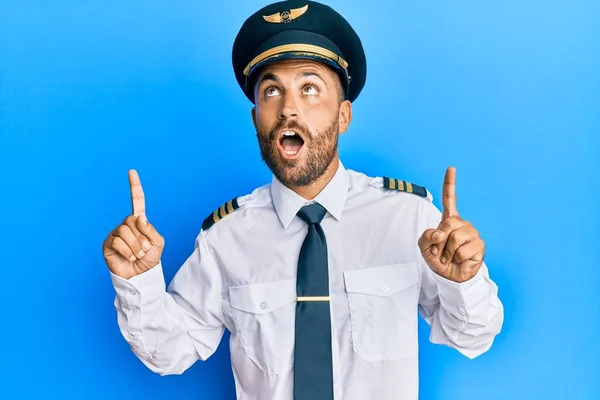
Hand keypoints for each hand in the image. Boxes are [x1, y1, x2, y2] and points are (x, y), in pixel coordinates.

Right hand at [102, 170, 164, 279]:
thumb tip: (139, 218)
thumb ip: (151, 230)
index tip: (132, 171)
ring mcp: (116, 233)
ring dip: (136, 247)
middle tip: (144, 250)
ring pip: (126, 231)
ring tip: (137, 255)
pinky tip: (129, 258)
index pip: (136, 201)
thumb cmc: (149, 259)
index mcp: (139, 221)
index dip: (134, 186)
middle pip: (132, 220)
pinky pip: (118, 241)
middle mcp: (126, 225)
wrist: (140, 276)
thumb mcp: (158, 243)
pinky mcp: (108, 244)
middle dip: (142, 237)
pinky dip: (127, 252)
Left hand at [418, 167, 484, 282]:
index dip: (450, 183)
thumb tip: (440, 233)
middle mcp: (462, 223)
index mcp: (448, 220)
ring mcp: (472, 233)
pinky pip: (462, 251)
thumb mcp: (424, 247)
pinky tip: (459, 260)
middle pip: (448, 224)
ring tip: (449, 257)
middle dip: (440, 241)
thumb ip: (426, 237)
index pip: (449, 198)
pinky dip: (456, 258)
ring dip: (447, 252)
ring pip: (455, 239)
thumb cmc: (438, 259)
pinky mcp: (479, 245)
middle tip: (440, 251)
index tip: (451, 168)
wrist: (451, 276)